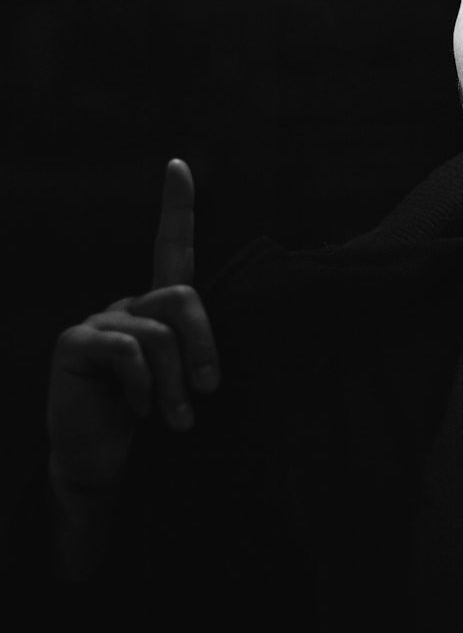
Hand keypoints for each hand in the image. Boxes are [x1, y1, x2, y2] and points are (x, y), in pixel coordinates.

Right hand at [47, 159, 218, 504]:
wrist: (107, 467)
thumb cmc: (155, 424)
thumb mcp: (186, 384)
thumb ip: (196, 354)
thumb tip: (218, 359)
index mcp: (158, 309)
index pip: (170, 248)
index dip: (176, 206)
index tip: (179, 165)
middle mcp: (129, 306)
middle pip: (182, 296)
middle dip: (205, 344)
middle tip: (210, 390)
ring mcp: (99, 321)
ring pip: (158, 333)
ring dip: (175, 382)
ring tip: (179, 421)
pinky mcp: (75, 343)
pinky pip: (125, 349)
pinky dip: (143, 385)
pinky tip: (140, 411)